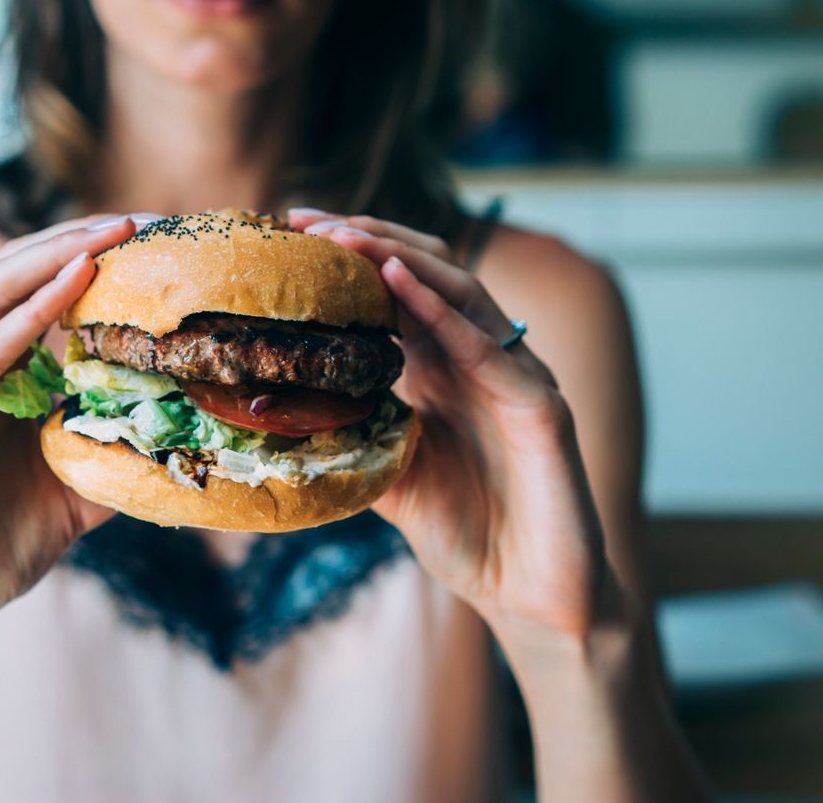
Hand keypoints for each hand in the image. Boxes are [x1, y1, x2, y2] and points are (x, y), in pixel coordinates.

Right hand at [0, 218, 135, 671]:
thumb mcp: (82, 487)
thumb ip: (120, 450)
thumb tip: (190, 436)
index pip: (39, 292)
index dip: (90, 259)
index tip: (154, 240)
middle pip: (14, 276)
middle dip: (76, 240)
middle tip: (139, 220)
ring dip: (51, 260)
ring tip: (110, 236)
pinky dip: (24, 322)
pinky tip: (70, 291)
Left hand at [290, 210, 619, 644]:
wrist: (533, 601)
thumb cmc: (470, 538)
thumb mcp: (392, 478)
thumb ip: (355, 436)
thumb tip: (281, 415)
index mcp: (445, 373)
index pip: (396, 295)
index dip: (349, 262)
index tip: (290, 237)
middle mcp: (481, 363)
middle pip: (426, 276)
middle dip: (367, 241)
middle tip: (305, 221)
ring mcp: (515, 379)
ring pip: (460, 293)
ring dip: (399, 258)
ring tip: (343, 236)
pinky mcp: (542, 407)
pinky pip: (489, 348)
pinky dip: (442, 310)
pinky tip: (396, 280)